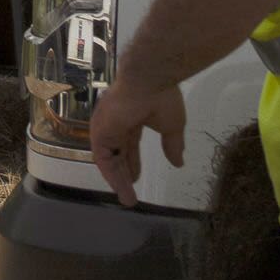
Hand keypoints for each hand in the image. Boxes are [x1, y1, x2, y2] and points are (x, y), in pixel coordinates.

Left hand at [87, 76, 186, 207]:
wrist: (150, 80)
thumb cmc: (162, 98)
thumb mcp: (172, 125)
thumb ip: (172, 144)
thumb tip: (179, 162)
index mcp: (132, 117)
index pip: (130, 144)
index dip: (133, 161)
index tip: (136, 178)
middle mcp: (116, 122)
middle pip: (118, 153)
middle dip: (124, 174)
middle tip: (130, 195)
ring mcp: (107, 126)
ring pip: (110, 158)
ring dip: (118, 179)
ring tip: (128, 199)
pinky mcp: (101, 131)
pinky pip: (103, 158)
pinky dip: (111, 174)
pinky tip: (121, 188)